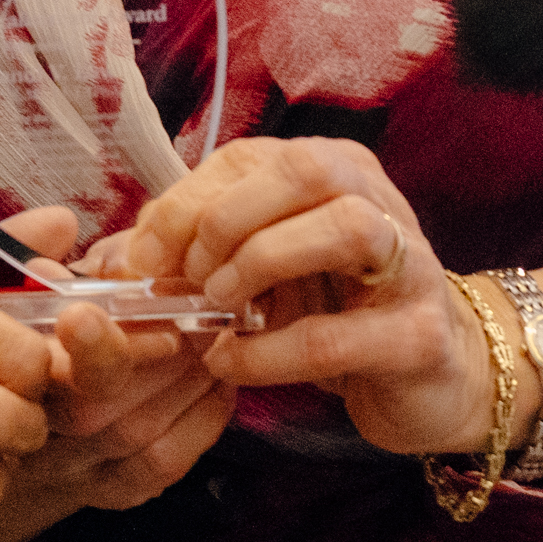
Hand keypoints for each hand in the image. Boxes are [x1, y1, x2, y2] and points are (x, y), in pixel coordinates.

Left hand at [93, 138, 492, 458]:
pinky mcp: (420, 336)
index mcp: (331, 170)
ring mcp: (410, 265)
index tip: (141, 260)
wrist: (431, 381)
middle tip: (188, 277)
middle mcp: (377, 199)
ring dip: (262, 263)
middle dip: (224, 221)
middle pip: (301, 170)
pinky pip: (340, 333)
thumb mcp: (261, 273)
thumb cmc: (334, 314)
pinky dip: (272, 351)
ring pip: (344, 227)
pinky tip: (233, 363)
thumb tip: (111, 261)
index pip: (247, 159)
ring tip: (218, 307)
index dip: (183, 204)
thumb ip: (191, 256)